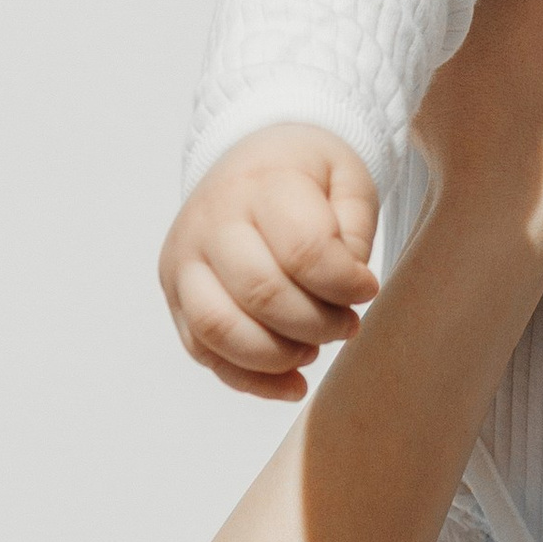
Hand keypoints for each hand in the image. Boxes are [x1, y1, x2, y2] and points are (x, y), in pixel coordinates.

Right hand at [160, 127, 381, 402]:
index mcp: (262, 183)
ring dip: (277, 357)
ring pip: (219, 330)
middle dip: (317, 325)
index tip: (368, 288)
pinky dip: (249, 379)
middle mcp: (212, 221)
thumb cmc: (306, 175)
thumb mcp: (348, 181)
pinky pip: (203, 350)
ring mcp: (184, 259)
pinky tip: (291, 382)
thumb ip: (354, 233)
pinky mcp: (175, 294)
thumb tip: (345, 293)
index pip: (304, 251)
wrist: (250, 158)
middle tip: (346, 325)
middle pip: (261, 294)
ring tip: (314, 350)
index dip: (345, 284)